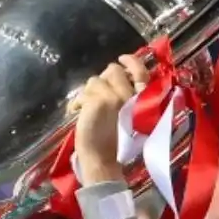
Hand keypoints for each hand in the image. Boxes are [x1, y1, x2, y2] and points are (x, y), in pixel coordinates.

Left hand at [74, 55, 150, 186]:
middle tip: (98, 96)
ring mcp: (114, 96)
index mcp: (141, 100)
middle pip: (113, 70)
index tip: (122, 59)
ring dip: (89, 93)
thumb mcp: (128, 116)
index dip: (131, 62)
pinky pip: (83, 92)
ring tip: (89, 110)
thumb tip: (117, 75)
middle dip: (103, 80)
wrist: (102, 159)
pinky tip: (78, 114)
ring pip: (95, 80)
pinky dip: (77, 103)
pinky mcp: (97, 101)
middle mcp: (129, 94)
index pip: (141, 72)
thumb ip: (127, 96)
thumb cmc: (116, 143)